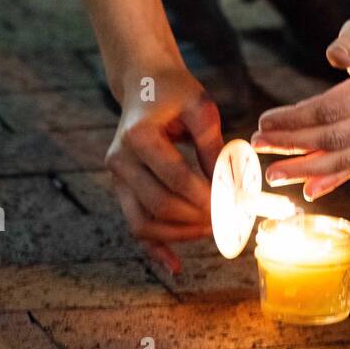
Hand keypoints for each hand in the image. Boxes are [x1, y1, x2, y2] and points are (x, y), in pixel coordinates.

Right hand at [106, 65, 222, 274]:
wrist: (144, 83)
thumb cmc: (175, 91)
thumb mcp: (200, 107)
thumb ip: (212, 145)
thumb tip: (229, 186)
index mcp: (138, 135)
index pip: (175, 177)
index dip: (205, 195)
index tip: (233, 204)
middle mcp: (120, 158)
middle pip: (159, 204)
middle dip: (196, 218)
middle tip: (227, 220)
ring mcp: (117, 176)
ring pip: (144, 222)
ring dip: (179, 235)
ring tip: (212, 232)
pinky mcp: (121, 188)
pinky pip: (136, 225)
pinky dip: (155, 248)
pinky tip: (177, 265)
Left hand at [249, 15, 349, 198]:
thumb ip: (349, 40)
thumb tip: (333, 56)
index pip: (333, 108)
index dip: (296, 118)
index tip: (264, 120)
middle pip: (335, 138)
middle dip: (293, 145)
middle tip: (258, 144)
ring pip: (344, 159)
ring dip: (306, 170)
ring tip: (273, 173)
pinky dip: (331, 181)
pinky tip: (306, 189)